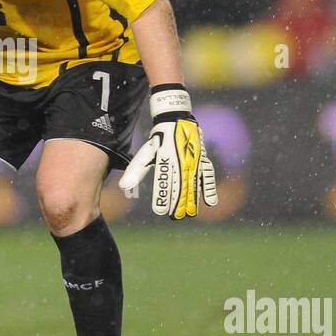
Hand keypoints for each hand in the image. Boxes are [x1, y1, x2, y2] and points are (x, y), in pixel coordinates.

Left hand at [119, 84, 216, 218]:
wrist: (177, 119)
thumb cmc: (159, 138)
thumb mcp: (146, 152)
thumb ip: (137, 170)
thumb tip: (124, 186)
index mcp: (166, 159)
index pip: (164, 182)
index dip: (163, 197)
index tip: (160, 211)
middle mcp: (181, 161)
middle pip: (181, 186)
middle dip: (178, 203)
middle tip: (175, 217)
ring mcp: (193, 161)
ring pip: (194, 184)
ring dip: (192, 199)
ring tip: (189, 214)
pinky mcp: (202, 159)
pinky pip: (207, 176)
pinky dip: (209, 188)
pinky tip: (210, 203)